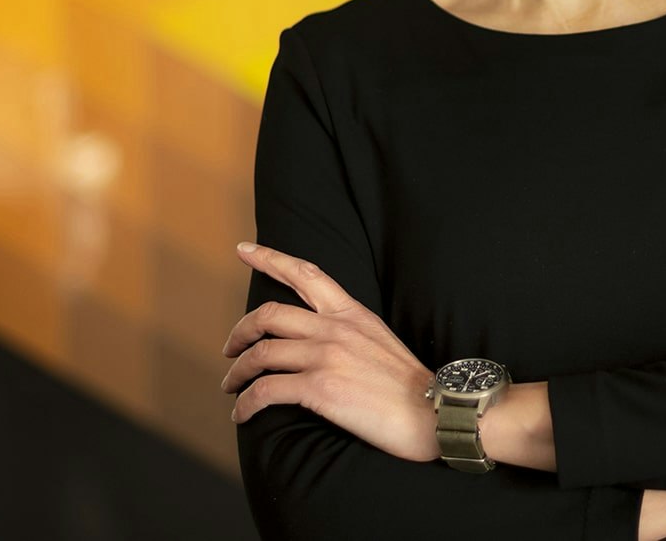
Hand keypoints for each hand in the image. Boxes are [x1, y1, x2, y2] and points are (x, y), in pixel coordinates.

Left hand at [220, 242, 438, 462]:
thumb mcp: (381, 342)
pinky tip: (242, 414)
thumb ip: (349, 334)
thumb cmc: (411, 388)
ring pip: (261, 353)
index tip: (244, 250)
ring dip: (237, 371)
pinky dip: (246, 403)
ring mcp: (325, 357)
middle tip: (230, 348)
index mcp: (352, 314)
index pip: (306, 274)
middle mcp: (334, 329)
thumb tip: (321, 342)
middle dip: (240, 331)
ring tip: (231, 386)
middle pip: (269, 314)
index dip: (270, 259)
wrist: (435, 412)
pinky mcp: (319, 388)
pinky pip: (265, 390)